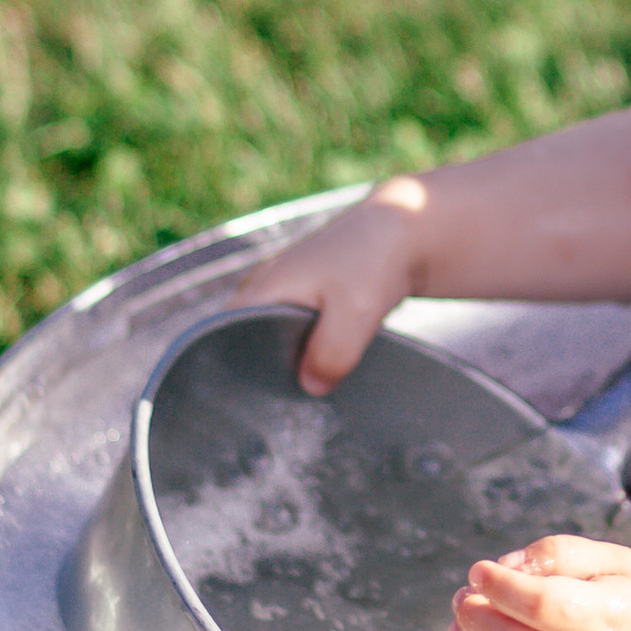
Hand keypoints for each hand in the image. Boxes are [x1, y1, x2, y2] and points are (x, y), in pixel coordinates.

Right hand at [227, 177, 426, 391]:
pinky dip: (309, 349)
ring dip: (292, 360)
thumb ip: (331, 352)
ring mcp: (286, 289)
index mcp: (263, 288)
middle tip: (289, 402)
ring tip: (311, 389)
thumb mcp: (356, 312)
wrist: (407, 228)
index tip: (256, 399)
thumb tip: (310, 387)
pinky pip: (296, 331)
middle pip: (247, 339)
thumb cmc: (375, 262)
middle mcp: (266, 286)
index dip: (234, 368)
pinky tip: (328, 369)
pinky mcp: (310, 295)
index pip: (223, 336)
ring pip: (275, 337)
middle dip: (265, 370)